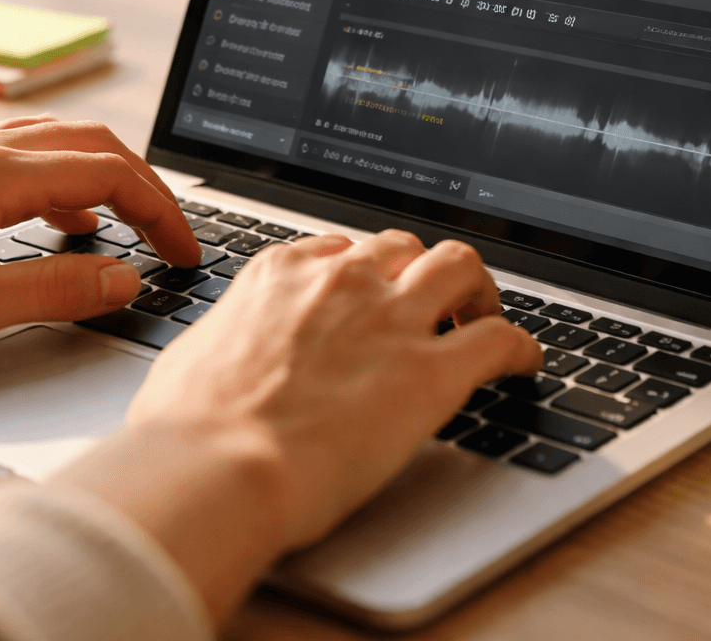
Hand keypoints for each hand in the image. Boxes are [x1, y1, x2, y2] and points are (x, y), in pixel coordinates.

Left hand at [0, 117, 201, 378]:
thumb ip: (54, 289)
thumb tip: (124, 278)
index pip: (109, 173)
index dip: (161, 212)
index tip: (184, 253)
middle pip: (90, 143)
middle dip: (142, 187)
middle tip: (169, 236)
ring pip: (53, 144)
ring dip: (102, 177)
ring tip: (125, 226)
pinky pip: (17, 157)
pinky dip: (59, 180)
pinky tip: (54, 218)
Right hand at [53, 230, 541, 623]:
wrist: (217, 465)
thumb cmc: (187, 429)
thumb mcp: (191, 360)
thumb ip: (223, 346)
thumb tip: (217, 362)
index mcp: (279, 273)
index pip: (340, 249)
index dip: (362, 273)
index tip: (370, 295)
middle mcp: (340, 281)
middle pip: (404, 246)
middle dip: (419, 270)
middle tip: (428, 306)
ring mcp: (390, 319)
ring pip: (460, 265)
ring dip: (477, 289)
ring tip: (482, 318)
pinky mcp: (433, 371)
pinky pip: (501, 339)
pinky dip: (520, 348)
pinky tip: (522, 366)